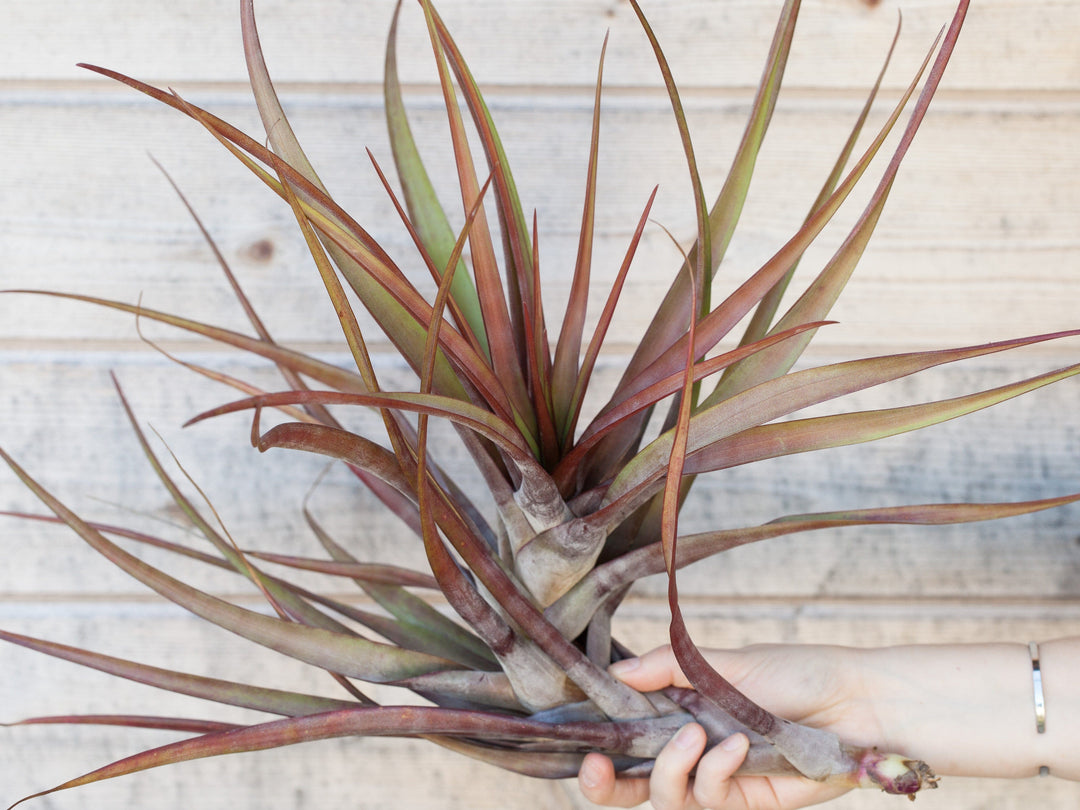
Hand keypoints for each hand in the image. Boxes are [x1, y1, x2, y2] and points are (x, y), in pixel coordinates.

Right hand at [577, 643, 880, 809]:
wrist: (853, 703)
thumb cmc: (794, 673)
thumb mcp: (724, 662)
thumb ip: (668, 668)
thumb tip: (616, 674)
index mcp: (680, 710)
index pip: (625, 734)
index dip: (597, 744)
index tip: (582, 742)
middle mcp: (691, 749)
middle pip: (633, 783)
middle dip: (606, 786)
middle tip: (596, 771)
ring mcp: (716, 779)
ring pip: (665, 797)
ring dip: (668, 769)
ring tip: (695, 737)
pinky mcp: (743, 802)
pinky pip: (707, 802)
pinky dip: (712, 773)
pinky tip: (734, 747)